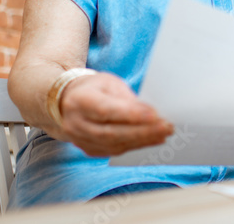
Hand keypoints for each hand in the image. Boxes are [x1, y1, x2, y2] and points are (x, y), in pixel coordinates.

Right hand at [56, 72, 173, 156]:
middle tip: (166, 127)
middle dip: (142, 131)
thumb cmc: (93, 89)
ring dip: (143, 140)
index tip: (154, 114)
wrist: (66, 102)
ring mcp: (80, 140)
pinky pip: (114, 151)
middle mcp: (76, 123)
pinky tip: (153, 140)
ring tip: (164, 133)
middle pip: (112, 132)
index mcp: (80, 101)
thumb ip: (127, 99)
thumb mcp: (109, 83)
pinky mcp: (88, 149)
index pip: (106, 110)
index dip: (131, 114)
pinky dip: (135, 146)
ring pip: (114, 145)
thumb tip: (150, 114)